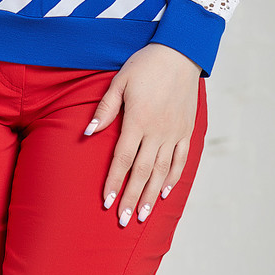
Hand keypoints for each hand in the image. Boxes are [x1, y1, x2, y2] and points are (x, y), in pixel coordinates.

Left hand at [84, 43, 201, 227]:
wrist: (180, 53)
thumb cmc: (145, 65)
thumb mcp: (120, 82)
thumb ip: (105, 109)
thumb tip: (88, 132)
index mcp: (138, 120)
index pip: (123, 158)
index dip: (113, 181)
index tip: (106, 202)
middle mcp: (157, 131)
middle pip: (142, 171)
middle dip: (131, 197)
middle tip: (123, 221)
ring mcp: (174, 132)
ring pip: (162, 171)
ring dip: (150, 195)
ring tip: (141, 215)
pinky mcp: (186, 130)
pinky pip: (180, 159)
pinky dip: (173, 178)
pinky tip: (163, 193)